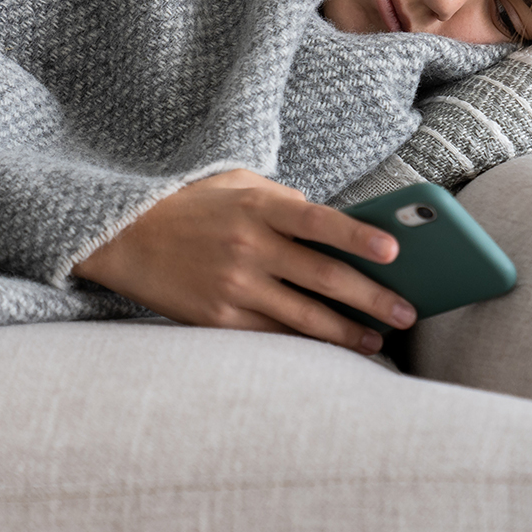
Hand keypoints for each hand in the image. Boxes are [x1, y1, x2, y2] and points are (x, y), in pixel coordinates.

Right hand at [72, 169, 416, 354]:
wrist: (124, 236)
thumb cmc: (189, 203)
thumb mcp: (236, 182)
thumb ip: (284, 198)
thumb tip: (332, 224)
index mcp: (258, 205)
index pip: (319, 221)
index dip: (359, 236)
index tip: (395, 251)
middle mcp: (249, 246)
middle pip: (323, 276)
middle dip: (372, 298)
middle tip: (407, 310)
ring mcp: (234, 286)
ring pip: (304, 316)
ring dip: (347, 331)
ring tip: (377, 339)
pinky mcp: (218, 319)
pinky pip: (273, 336)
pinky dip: (306, 344)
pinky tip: (330, 349)